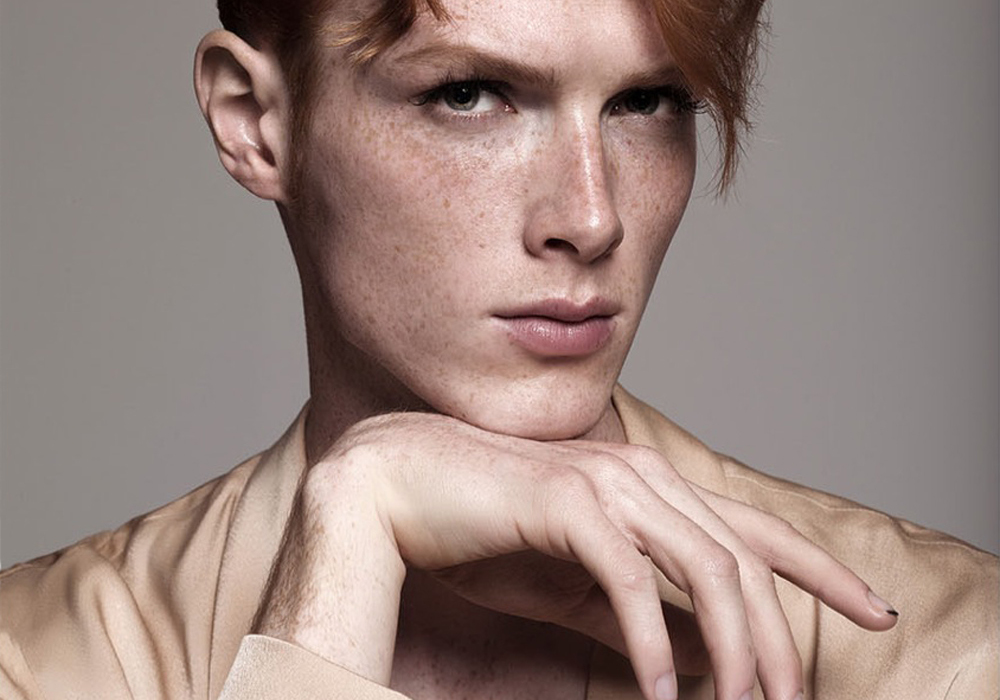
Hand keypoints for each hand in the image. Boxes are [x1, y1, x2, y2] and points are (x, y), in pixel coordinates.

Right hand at [253, 412, 896, 699]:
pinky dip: (651, 644)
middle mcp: (643, 476)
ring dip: (733, 646)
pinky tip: (659, 696)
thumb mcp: (577, 588)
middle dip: (780, 637)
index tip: (874, 609)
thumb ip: (644, 619)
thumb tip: (709, 657)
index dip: (822, 570)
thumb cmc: (488, 532)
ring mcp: (608, 484)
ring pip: (705, 567)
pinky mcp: (569, 503)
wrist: (402, 485)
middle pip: (743, 559)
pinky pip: (630, 582)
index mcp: (652, 488)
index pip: (757, 529)